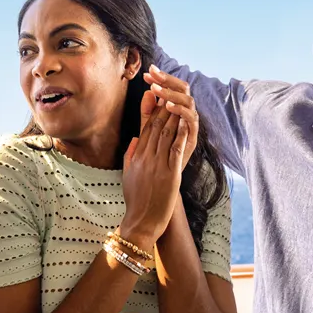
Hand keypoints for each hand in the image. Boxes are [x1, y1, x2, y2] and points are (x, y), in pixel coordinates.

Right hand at [119, 89, 188, 247]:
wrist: (141, 222)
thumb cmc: (136, 201)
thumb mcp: (128, 175)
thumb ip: (131, 155)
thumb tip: (135, 139)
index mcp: (136, 156)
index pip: (145, 128)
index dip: (152, 109)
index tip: (158, 95)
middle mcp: (145, 158)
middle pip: (155, 126)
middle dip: (163, 106)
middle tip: (169, 90)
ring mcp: (157, 166)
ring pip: (165, 134)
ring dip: (173, 115)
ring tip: (178, 100)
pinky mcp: (169, 175)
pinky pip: (175, 150)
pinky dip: (180, 135)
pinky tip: (184, 123)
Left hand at [143, 66, 198, 177]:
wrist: (161, 184)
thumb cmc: (156, 157)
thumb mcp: (149, 132)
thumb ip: (147, 113)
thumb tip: (146, 93)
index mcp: (176, 112)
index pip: (170, 89)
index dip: (159, 80)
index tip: (146, 73)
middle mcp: (186, 116)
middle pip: (182, 90)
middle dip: (167, 80)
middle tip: (153, 74)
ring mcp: (190, 126)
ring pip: (188, 102)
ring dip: (172, 94)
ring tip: (158, 90)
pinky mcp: (193, 138)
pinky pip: (191, 120)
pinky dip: (181, 111)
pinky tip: (169, 105)